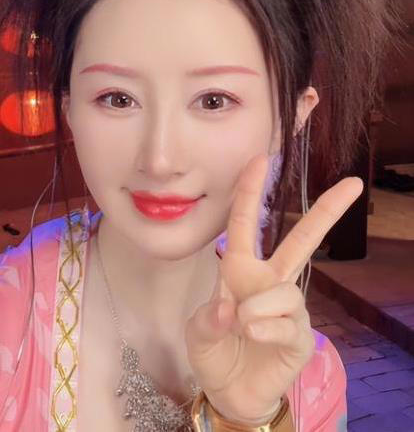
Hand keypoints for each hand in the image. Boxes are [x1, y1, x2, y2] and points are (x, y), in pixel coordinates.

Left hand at [184, 154, 361, 424]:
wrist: (229, 391)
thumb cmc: (213, 351)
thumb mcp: (198, 331)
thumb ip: (209, 318)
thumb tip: (234, 310)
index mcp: (241, 271)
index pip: (246, 224)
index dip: (250, 192)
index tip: (261, 159)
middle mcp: (270, 282)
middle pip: (302, 241)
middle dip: (326, 212)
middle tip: (353, 183)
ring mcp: (288, 308)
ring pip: (283, 292)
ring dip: (256, 310)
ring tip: (241, 328)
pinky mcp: (300, 335)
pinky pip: (287, 323)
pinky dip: (264, 332)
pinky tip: (254, 339)